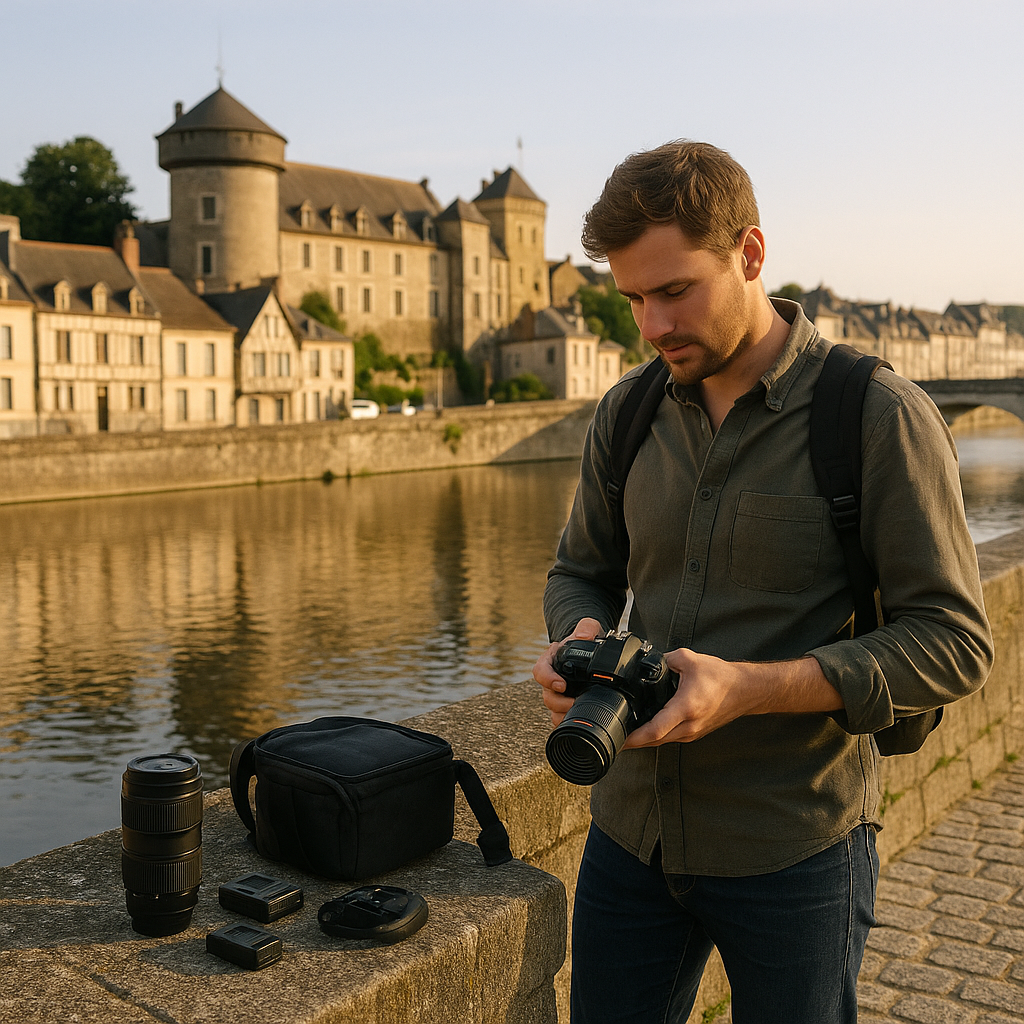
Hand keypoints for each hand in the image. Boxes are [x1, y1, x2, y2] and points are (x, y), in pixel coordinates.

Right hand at [533, 617, 602, 725]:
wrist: (591, 651)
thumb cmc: (586, 640)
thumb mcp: (589, 628)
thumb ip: (587, 627)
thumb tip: (584, 636)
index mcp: (551, 660)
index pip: (540, 670)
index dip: (547, 679)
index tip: (561, 684)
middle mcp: (551, 678)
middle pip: (546, 695)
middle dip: (559, 702)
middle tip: (575, 702)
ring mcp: (557, 692)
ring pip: (552, 709)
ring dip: (563, 713)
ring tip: (579, 712)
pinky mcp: (565, 703)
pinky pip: (560, 716)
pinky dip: (567, 720)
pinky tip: (578, 719)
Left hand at [622, 650, 841, 747]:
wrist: (745, 691)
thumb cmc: (721, 677)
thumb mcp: (690, 659)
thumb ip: (667, 658)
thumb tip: (649, 660)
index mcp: (686, 707)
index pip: (655, 729)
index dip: (635, 736)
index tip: (619, 736)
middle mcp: (689, 725)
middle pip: (654, 740)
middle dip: (632, 741)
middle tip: (612, 736)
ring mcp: (692, 732)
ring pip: (661, 741)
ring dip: (642, 740)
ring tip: (623, 734)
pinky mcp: (694, 733)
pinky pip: (669, 738)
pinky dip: (655, 736)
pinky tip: (643, 730)